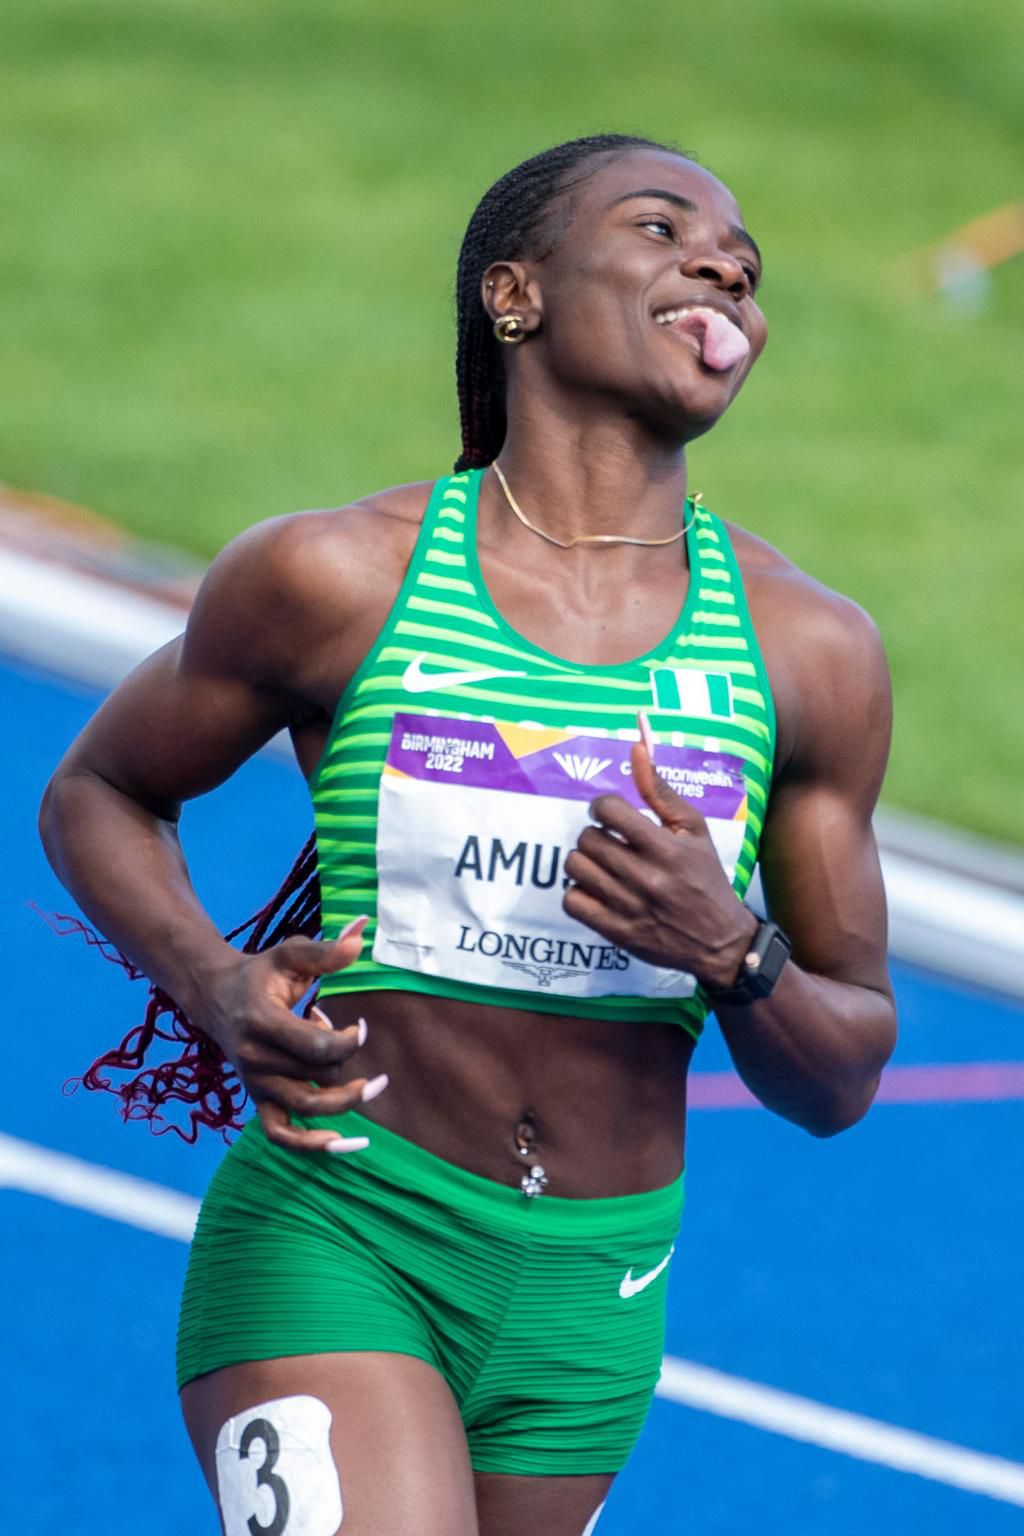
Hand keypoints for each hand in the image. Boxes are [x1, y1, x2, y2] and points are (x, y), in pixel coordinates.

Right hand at [194, 916, 386, 1153]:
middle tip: (359, 1040)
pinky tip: (343, 1143)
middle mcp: (255, 1058)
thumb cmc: (261, 973)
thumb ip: (326, 951)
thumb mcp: (290, 954)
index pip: (316, 1047)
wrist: (216, 996)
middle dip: (348, 1063)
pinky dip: (309, 1145)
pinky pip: (279, 1134)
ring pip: (305, 1108)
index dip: (349, 1040)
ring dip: (344, 1105)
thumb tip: (362, 931)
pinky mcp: (256, 1098)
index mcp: (262, 1021)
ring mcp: (255, 1082)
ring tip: (374, 1087)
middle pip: (317, 1076)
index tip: (361, 1026)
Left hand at [562, 728, 756, 985]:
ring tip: (602, 865)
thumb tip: (636, 748)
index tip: (609, 816)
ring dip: (584, 861)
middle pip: (588, 839)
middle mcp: (646, 878)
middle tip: (610, 843)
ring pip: (575, 868)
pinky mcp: (617, 932)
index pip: (609, 811)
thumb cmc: (706, 878)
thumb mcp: (694, 831)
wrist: (720, 942)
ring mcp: (629, 907)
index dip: (602, 807)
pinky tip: (597, 890)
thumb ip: (661, 791)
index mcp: (666, 848)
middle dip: (595, 835)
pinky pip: (572, 902)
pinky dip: (579, 893)